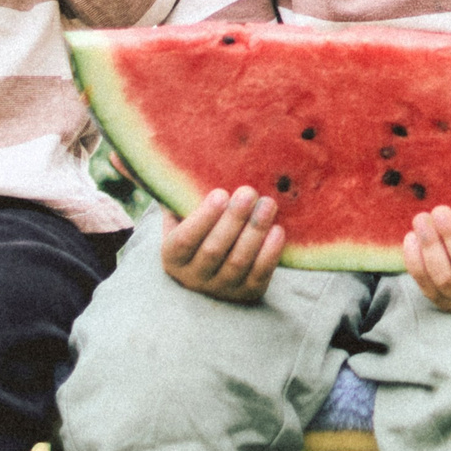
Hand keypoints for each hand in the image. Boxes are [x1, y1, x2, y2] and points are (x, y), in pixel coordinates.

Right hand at [159, 186, 284, 302]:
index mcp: (172, 257)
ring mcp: (221, 289)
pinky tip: (278, 230)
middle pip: (214, 250)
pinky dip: (270, 253)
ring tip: (268, 204)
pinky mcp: (247, 293)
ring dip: (255, 231)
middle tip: (249, 192)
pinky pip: (260, 275)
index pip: (185, 240)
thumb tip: (181, 156)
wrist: (219, 262)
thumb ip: (181, 195)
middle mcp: (193, 277)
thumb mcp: (183, 214)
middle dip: (234, 219)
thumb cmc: (201, 225)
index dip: (203, 218)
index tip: (221, 193)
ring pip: (238, 262)